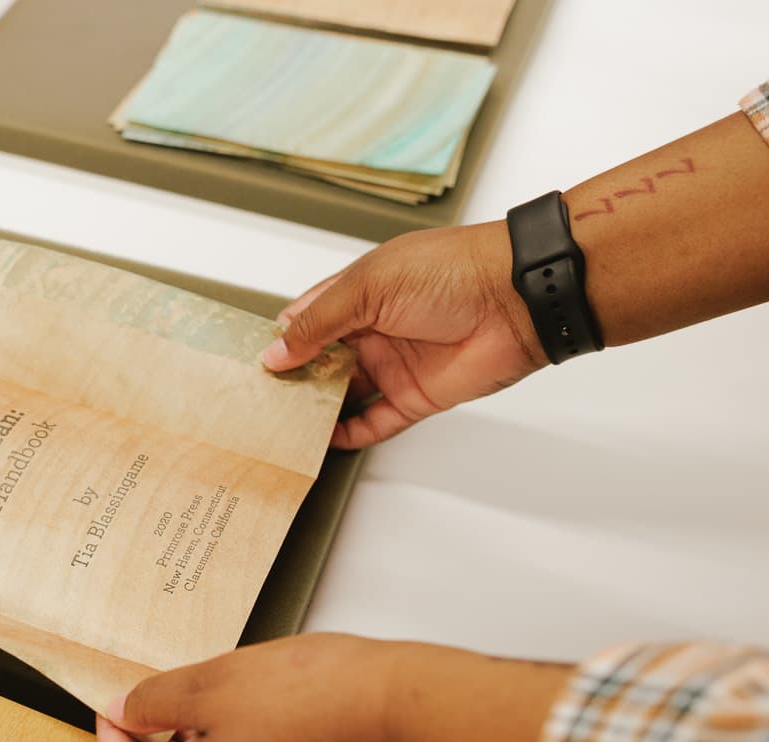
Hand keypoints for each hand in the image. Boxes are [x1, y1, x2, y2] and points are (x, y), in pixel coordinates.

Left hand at [96, 635, 569, 741]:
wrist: (410, 719)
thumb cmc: (320, 699)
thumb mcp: (214, 681)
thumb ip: (156, 699)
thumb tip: (124, 711)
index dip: (110, 727)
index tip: (124, 693)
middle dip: (160, 730)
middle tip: (184, 681)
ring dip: (204, 735)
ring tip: (237, 687)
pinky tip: (272, 706)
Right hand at [262, 222, 544, 447]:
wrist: (517, 299)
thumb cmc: (449, 272)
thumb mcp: (369, 286)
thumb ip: (319, 322)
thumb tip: (276, 352)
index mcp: (358, 292)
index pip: (307, 320)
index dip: (281, 341)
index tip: (251, 364)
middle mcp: (372, 329)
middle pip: (320, 362)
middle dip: (292, 380)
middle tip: (258, 401)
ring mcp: (392, 364)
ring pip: (343, 395)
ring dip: (316, 409)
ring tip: (280, 425)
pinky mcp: (414, 397)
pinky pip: (374, 422)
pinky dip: (349, 434)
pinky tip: (323, 442)